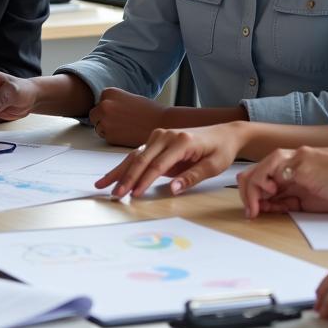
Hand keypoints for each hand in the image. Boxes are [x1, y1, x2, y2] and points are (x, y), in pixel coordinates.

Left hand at [89, 88, 167, 146]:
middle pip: (94, 115)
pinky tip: (127, 134)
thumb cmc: (148, 111)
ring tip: (125, 128)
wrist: (162, 123)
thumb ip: (114, 102)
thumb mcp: (128, 98)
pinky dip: (113, 138)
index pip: (99, 102)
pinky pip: (105, 137)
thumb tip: (103, 108)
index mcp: (108, 92)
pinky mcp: (109, 135)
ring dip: (107, 129)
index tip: (119, 112)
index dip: (108, 109)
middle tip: (119, 122)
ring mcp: (105, 121)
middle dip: (103, 119)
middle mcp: (104, 105)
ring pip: (98, 127)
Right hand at [94, 123, 242, 198]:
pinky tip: (114, 176)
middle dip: (126, 178)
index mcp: (181, 141)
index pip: (158, 165)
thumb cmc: (220, 150)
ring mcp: (159, 136)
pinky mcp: (156, 140)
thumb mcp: (213, 166)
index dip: (145, 181)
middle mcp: (166, 135)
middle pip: (141, 158)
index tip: (134, 194)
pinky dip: (125, 166)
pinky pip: (138, 154)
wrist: (224, 133)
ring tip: (102, 185)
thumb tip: (172, 189)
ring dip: (119, 172)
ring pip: (135, 155)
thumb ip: (191, 177)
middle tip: (115, 195)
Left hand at [238, 145, 327, 218]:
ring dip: (251, 192)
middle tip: (250, 214)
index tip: (255, 214)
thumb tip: (273, 208)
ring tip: (254, 209)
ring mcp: (292, 159)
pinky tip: (266, 196)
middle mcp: (288, 161)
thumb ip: (293, 200)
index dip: (254, 198)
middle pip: (253, 174)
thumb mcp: (315, 199)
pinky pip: (270, 168)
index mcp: (291, 171)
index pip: (261, 181)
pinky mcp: (299, 160)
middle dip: (246, 195)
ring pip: (257, 171)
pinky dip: (261, 182)